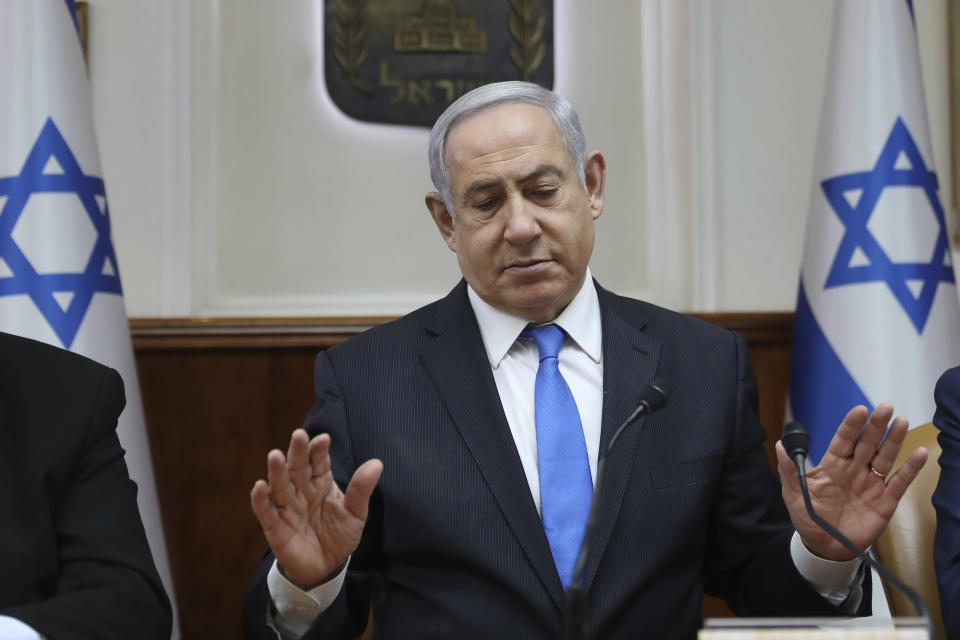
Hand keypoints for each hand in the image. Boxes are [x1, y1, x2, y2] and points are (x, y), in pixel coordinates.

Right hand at [250, 429, 382, 587]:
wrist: (326, 567)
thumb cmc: (339, 536)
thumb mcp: (355, 514)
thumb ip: (361, 490)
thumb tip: (377, 463)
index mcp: (320, 482)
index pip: (318, 461)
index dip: (319, 450)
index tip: (323, 439)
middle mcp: (301, 490)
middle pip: (297, 468)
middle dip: (298, 452)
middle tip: (298, 435)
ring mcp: (287, 507)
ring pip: (280, 485)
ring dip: (277, 471)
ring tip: (275, 455)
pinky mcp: (275, 527)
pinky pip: (265, 511)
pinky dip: (261, 499)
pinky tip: (259, 486)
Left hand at [776, 403, 926, 560]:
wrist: (825, 547)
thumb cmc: (809, 517)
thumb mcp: (794, 494)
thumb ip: (790, 470)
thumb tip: (780, 445)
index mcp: (832, 465)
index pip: (843, 440)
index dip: (851, 425)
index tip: (859, 410)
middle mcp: (854, 469)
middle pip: (867, 443)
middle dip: (876, 426)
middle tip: (885, 408)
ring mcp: (870, 483)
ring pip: (885, 457)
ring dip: (894, 440)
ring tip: (902, 422)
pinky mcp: (885, 500)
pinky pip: (899, 482)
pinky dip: (910, 468)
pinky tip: (918, 453)